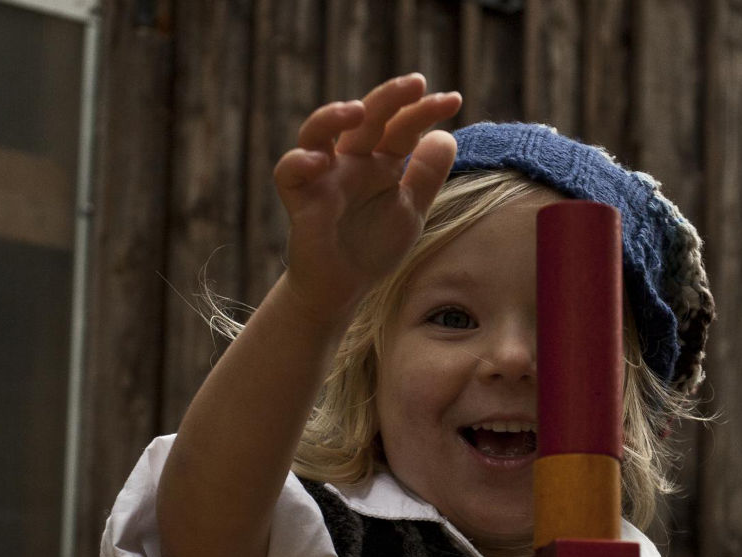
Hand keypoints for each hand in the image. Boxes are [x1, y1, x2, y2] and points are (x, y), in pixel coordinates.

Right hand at [273, 75, 462, 322]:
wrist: (345, 289)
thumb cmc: (373, 246)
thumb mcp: (410, 210)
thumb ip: (426, 175)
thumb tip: (447, 135)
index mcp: (378, 162)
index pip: (400, 127)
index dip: (424, 111)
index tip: (453, 99)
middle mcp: (349, 161)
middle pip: (364, 119)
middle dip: (389, 97)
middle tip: (416, 82)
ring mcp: (322, 178)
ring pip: (316, 131)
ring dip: (332, 115)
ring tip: (358, 110)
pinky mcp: (300, 200)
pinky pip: (287, 173)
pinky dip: (298, 163)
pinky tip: (318, 162)